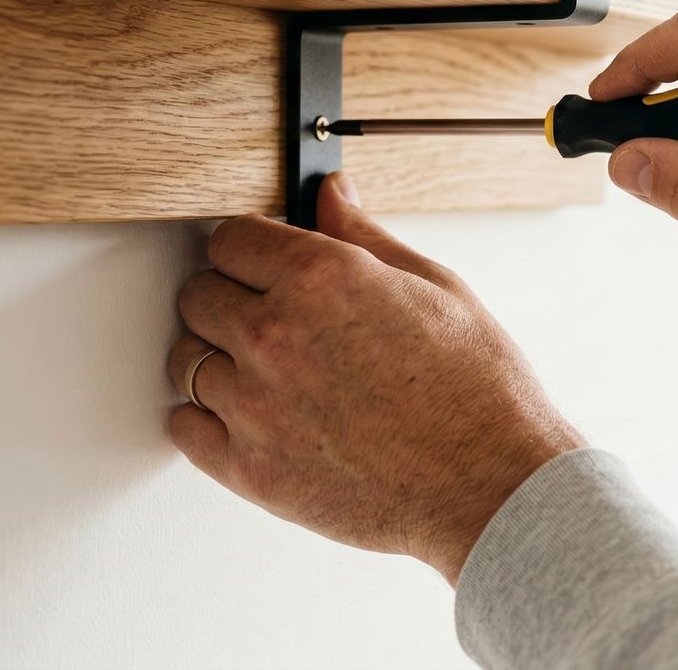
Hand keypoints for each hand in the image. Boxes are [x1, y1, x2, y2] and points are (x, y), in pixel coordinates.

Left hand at [165, 173, 583, 583]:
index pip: (229, 239)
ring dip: (215, 359)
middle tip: (265, 317)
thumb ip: (364, 235)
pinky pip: (184, 429)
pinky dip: (204, 419)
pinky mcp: (250, 468)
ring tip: (263, 371)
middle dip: (227, 298)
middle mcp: (277, 334)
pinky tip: (246, 414)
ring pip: (186, 361)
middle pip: (198, 295)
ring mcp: (257, 405)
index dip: (247, 249)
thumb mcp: (434, 286)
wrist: (493, 484)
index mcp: (322, 277)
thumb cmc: (477, 391)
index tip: (258, 264)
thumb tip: (329, 193)